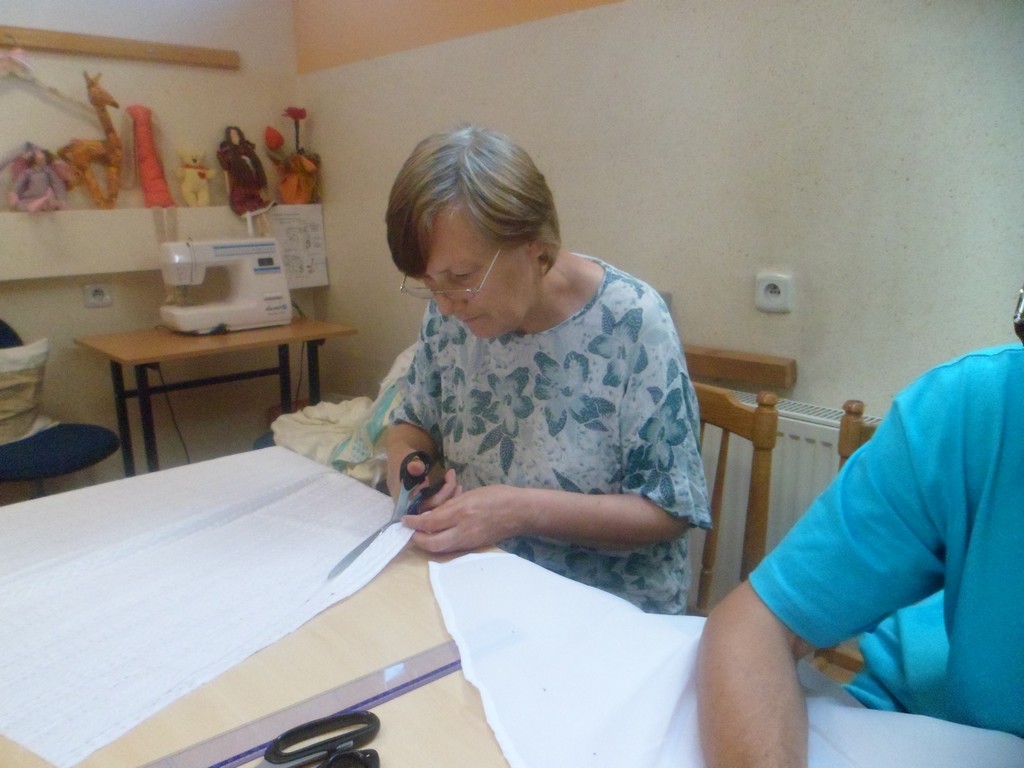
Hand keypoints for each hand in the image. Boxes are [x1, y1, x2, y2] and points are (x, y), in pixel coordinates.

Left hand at [403, 481, 523, 553]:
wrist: (521, 512)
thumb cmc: (497, 496)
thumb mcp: (471, 494)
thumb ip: (451, 504)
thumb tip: (432, 512)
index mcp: (462, 511)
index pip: (430, 521)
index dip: (414, 522)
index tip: (405, 520)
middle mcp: (464, 529)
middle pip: (432, 543)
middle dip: (417, 540)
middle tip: (412, 533)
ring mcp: (470, 541)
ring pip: (441, 548)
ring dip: (429, 542)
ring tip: (424, 533)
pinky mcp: (475, 546)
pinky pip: (453, 547)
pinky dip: (443, 541)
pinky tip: (442, 532)